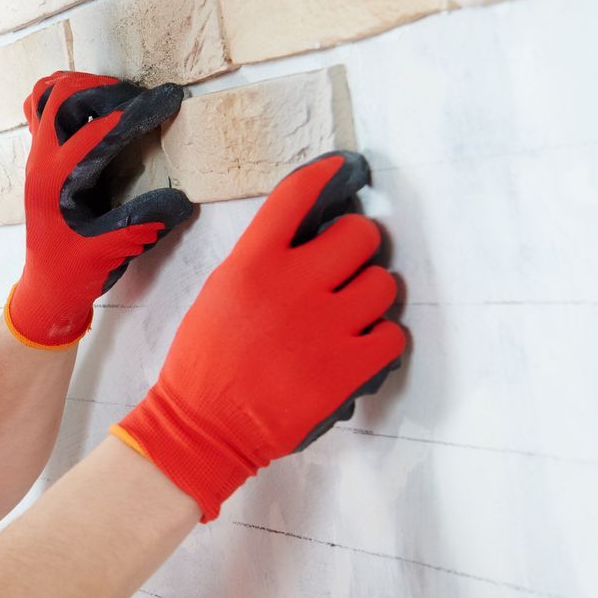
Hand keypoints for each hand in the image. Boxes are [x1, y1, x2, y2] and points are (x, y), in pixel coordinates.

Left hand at [4, 70, 199, 348]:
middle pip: (63, 96)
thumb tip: (181, 200)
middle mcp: (40, 161)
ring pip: (47, 95)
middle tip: (140, 101)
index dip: (138, 112)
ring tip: (118, 99)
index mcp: (55, 181)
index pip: (98, 131)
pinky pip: (41, 109)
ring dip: (83, 87)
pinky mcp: (40, 157)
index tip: (170, 99)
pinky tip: (94, 111)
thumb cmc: (74, 271)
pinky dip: (65, 99)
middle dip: (106, 90)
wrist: (47, 286)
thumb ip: (141, 225)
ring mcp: (36, 156)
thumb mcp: (110, 253)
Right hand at [109, 150, 407, 522]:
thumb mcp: (219, 293)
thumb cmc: (204, 363)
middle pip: (361, 235)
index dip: (328, 174)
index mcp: (254, 263)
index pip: (298, 196)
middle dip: (358, 248)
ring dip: (373, 296)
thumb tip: (309, 238)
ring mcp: (326, 326)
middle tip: (347, 269)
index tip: (343, 170)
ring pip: (385, 283)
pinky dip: (382, 340)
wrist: (204, 427)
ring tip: (353, 314)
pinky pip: (393, 334)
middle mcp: (293, 285)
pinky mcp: (349, 366)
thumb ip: (262, 261)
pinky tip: (361, 347)